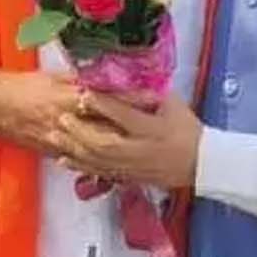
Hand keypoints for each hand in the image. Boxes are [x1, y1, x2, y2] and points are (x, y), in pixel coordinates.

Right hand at [0, 70, 146, 160]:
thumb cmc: (26, 86)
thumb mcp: (56, 77)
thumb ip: (82, 80)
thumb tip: (110, 77)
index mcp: (69, 98)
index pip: (108, 100)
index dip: (132, 100)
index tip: (154, 98)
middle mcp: (68, 122)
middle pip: (108, 129)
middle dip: (133, 130)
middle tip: (160, 128)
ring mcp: (62, 141)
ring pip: (97, 149)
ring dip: (121, 149)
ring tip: (147, 147)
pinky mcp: (56, 154)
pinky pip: (83, 161)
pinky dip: (101, 163)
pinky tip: (121, 164)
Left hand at [57, 92, 201, 188]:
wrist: (201, 164)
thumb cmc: (188, 130)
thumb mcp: (174, 104)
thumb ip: (149, 93)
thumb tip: (125, 79)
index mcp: (152, 129)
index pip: (124, 116)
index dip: (103, 105)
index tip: (84, 93)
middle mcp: (140, 149)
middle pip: (104, 142)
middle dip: (80, 131)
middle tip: (61, 117)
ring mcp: (132, 166)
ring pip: (98, 160)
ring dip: (74, 148)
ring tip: (56, 136)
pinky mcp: (127, 177)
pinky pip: (100, 172)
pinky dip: (80, 166)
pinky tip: (64, 159)